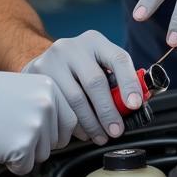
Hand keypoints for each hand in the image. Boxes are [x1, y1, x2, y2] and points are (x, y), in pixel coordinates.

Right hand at [0, 60, 62, 174]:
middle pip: (58, 141)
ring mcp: (36, 126)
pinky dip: (12, 163)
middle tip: (15, 131)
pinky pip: (26, 167)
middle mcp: (48, 106)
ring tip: (5, 134)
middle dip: (39, 142)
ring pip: (43, 155)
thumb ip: (45, 104)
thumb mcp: (24, 87)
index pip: (71, 121)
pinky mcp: (22, 147)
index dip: (56, 132)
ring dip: (25, 152)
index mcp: (50, 89)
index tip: (45, 134)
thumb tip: (60, 128)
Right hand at [23, 30, 142, 145]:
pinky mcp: (36, 75)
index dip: (129, 83)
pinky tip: (80, 131)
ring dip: (91, 122)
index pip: (118, 58)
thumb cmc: (78, 69)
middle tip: (116, 130)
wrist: (41, 64)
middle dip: (108, 111)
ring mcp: (51, 59)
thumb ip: (117, 79)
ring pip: (75, 98)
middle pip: (95, 82)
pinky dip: (72, 124)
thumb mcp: (98, 64)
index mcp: (94, 41)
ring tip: (99, 135)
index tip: (135, 105)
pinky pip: (58, 106)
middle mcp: (71, 46)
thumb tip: (139, 101)